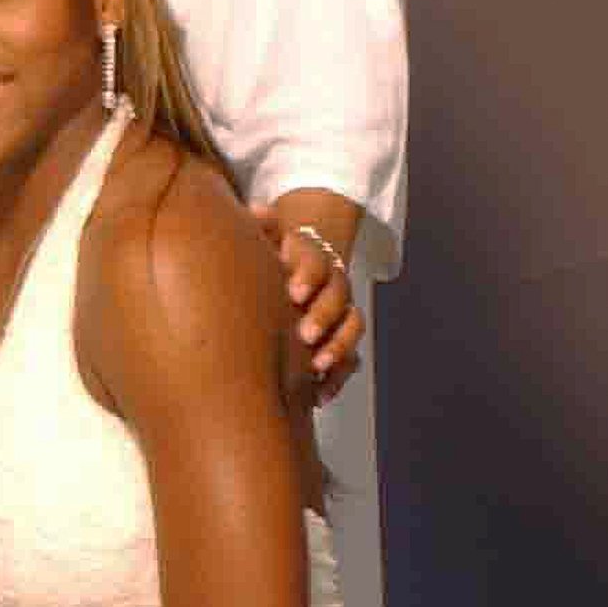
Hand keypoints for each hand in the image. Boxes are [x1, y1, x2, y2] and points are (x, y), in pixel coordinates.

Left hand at [255, 205, 362, 399]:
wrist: (286, 271)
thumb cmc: (265, 257)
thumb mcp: (260, 238)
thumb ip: (259, 225)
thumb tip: (256, 211)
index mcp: (309, 255)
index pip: (316, 259)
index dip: (308, 274)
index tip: (293, 291)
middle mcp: (330, 282)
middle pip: (338, 295)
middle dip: (324, 315)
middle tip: (304, 333)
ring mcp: (338, 310)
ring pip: (351, 325)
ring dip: (338, 346)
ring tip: (317, 366)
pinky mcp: (337, 338)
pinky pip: (349, 358)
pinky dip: (338, 377)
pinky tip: (320, 395)